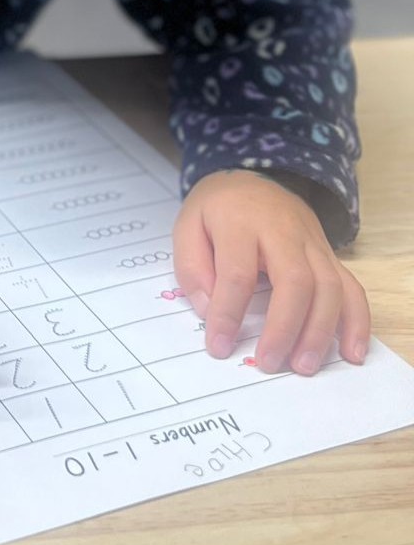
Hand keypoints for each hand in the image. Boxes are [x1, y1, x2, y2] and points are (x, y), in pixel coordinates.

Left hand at [173, 170, 369, 373]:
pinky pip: (351, 288)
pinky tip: (351, 352)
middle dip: (284, 327)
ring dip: (321, 331)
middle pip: (296, 281)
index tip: (219, 346)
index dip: (228, 313)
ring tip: (304, 366)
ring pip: (330, 287)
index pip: (237, 273)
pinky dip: (356, 322)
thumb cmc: (215, 210)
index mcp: (240, 223)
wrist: (250, 178)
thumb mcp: (187, 227)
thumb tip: (210, 311)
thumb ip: (192, 268)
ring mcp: (313, 243)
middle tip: (269, 363)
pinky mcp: (330, 255)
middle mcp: (284, 232)